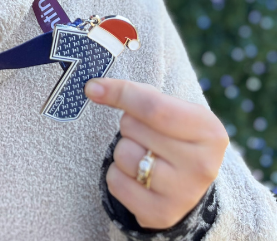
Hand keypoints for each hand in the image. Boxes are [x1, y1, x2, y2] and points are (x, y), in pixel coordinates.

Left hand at [85, 78, 228, 229]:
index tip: (92, 87)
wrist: (188, 180)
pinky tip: (136, 176)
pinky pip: (115, 182)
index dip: (120, 94)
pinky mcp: (161, 214)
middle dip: (128, 124)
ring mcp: (183, 194)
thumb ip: (135, 93)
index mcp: (209, 131)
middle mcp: (202, 165)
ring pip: (123, 155)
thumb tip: (93, 88)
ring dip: (122, 149)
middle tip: (145, 134)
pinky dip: (117, 174)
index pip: (153, 107)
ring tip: (143, 154)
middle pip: (133, 128)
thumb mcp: (168, 106)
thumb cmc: (172, 133)